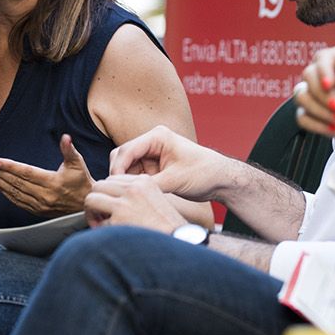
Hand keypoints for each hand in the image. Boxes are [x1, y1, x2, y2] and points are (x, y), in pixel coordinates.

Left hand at [0, 135, 93, 215]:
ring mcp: (39, 205)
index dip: (10, 166)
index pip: (26, 173)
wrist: (87, 206)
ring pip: (14, 193)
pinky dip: (5, 192)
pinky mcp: (37, 211)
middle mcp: (44, 196)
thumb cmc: (82, 182)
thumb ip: (69, 150)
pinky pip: (17, 201)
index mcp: (52, 182)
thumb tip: (65, 137)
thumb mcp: (78, 163)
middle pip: (16, 182)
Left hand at [84, 174, 188, 232]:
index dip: (108, 194)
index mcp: (144, 181)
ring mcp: (126, 203)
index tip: (112, 207)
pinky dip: (101, 231)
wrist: (181, 243)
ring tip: (101, 224)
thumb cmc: (168, 228)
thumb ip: (134, 196)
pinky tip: (112, 237)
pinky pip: (98, 222)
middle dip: (96, 201)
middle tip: (102, 216)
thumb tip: (109, 197)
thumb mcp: (154, 201)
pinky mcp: (119, 220)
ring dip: (92, 213)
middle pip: (99, 185)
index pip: (113, 179)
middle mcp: (134, 188)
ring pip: (91, 199)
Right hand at [106, 125, 237, 202]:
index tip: (113, 187)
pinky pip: (135, 174)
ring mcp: (152, 154)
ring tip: (127, 197)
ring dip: (125, 181)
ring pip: (126, 166)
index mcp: (157, 136)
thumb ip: (149, 184)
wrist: (220, 179)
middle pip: (122, 156)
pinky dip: (132, 185)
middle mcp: (152, 142)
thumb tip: (127, 193)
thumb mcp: (175, 180)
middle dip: (118, 175)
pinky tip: (134, 196)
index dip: (117, 169)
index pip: (126, 150)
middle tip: (118, 194)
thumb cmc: (203, 173)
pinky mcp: (153, 166)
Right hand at [295, 45, 334, 146]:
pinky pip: (302, 117)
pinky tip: (334, 127)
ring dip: (319, 111)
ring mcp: (316, 95)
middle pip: (307, 76)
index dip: (323, 70)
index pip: (323, 58)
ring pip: (301, 97)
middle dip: (321, 95)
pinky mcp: (311, 113)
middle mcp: (324, 76)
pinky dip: (318, 125)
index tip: (329, 85)